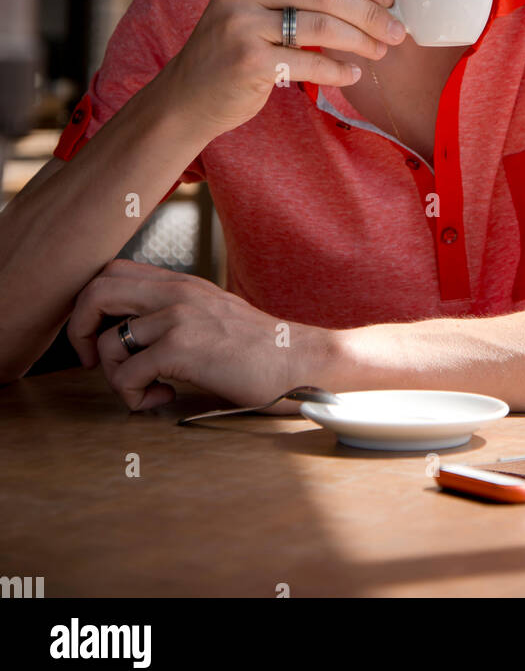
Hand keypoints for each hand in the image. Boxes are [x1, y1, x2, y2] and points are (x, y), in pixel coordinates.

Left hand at [66, 259, 335, 412]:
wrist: (298, 358)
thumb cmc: (255, 348)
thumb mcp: (210, 313)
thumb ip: (174, 312)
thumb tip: (130, 333)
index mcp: (179, 282)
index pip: (110, 272)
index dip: (90, 305)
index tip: (100, 338)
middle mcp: (174, 291)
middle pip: (95, 292)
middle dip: (79, 332)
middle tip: (95, 364)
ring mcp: (178, 317)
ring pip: (107, 343)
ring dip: (115, 378)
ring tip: (147, 389)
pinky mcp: (183, 348)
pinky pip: (128, 375)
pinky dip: (135, 396)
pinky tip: (163, 398)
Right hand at [168, 0, 406, 139]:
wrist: (189, 94)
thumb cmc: (239, 47)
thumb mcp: (259, 3)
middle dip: (371, 12)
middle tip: (397, 31)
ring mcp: (242, 24)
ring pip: (323, 26)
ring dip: (362, 41)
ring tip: (380, 51)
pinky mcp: (248, 62)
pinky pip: (311, 64)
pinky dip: (339, 71)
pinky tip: (353, 74)